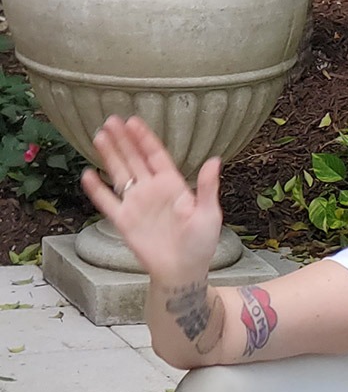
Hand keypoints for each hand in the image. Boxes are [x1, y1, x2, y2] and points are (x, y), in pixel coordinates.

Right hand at [81, 117, 223, 281]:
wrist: (182, 272)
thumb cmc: (200, 244)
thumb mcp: (208, 214)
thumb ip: (206, 187)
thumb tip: (215, 160)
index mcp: (173, 186)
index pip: (156, 156)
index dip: (144, 139)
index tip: (133, 121)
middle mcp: (152, 191)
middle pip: (134, 159)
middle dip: (123, 140)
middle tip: (111, 120)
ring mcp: (136, 204)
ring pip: (119, 174)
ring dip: (110, 156)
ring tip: (100, 136)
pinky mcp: (124, 221)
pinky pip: (107, 202)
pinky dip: (97, 189)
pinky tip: (88, 174)